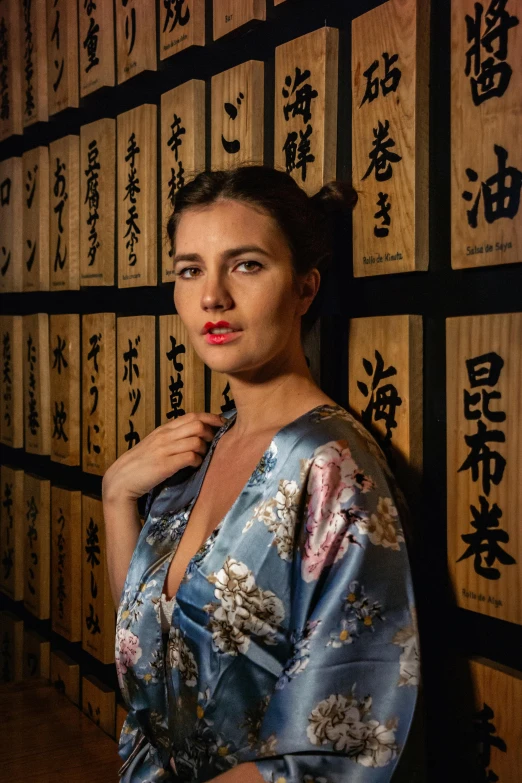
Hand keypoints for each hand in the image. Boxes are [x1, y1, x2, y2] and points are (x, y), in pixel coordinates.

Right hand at [102, 411, 225, 503]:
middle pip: (197, 425)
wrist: (121, 479)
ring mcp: (165, 450)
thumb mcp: (155, 444)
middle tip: (214, 443)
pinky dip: (197, 461)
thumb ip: (172, 438)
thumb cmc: (140, 463)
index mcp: (163, 429)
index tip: (222, 424)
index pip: (192, 416)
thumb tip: (194, 435)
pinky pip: (190, 457)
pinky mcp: (165, 465)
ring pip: (196, 440)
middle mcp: (165, 436)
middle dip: (211, 433)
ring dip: (205, 449)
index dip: (211, 418)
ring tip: (203, 456)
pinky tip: (195, 466)